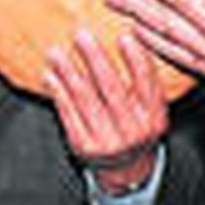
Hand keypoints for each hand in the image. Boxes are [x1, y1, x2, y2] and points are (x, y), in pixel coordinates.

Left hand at [44, 29, 166, 194]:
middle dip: (95, 59)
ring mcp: (107, 140)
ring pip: (85, 99)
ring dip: (69, 72)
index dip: (136, 60)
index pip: (147, 84)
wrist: (126, 168)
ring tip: (57, 52)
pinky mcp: (83, 146)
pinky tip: (51, 76)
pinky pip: (68, 114)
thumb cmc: (137, 127)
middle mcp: (132, 130)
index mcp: (153, 118)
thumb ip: (147, 83)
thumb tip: (133, 41)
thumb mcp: (152, 110)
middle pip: (111, 88)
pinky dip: (58, 93)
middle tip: (81, 35)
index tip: (124, 37)